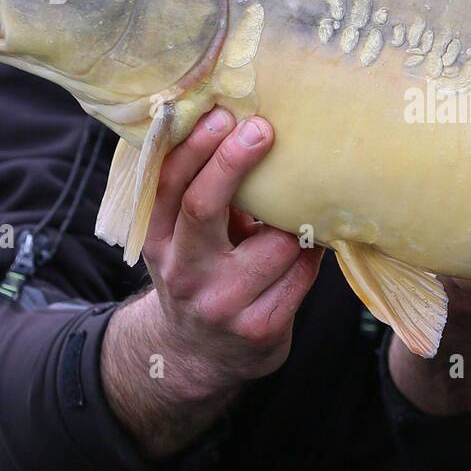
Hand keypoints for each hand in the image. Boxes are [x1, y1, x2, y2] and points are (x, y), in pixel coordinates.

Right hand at [140, 107, 321, 395]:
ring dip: (295, 221)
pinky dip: (312, 254)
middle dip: (233, 162)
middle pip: (203, 207)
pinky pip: (302, 273)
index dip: (195, 147)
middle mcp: (183, 272)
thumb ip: (199, 194)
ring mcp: (221, 304)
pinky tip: (312, 246)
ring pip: (275, 242)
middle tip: (263, 128)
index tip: (224, 114)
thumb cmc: (200, 272)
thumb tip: (241, 123)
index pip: (169, 186)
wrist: (198, 357)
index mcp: (158, 241)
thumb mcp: (181, 239)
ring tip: (302, 209)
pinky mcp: (260, 328)